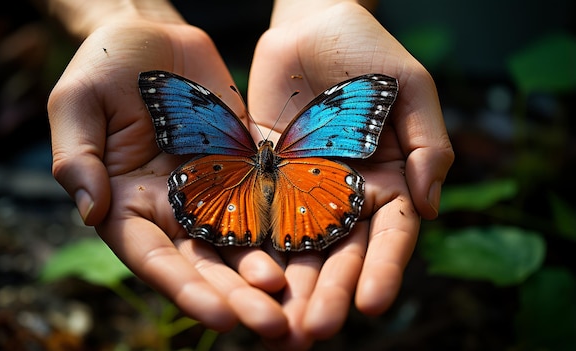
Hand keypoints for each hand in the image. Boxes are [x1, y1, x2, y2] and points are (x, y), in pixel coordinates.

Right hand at [47, 20, 289, 336]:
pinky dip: (285, 228)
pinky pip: (265, 200)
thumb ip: (76, 159)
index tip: (218, 316)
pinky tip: (314, 250)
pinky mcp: (242, 167)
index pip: (154, 258)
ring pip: (240, 242)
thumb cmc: (102, 65)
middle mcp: (171, 208)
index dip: (184, 288)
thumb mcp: (76, 104)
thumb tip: (91, 211)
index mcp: (126, 203)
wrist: (149, 33)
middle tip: (273, 327)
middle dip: (236, 296)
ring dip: (266, 275)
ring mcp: (210, 190)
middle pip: (204, 263)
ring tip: (297, 303)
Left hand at [247, 2, 453, 348]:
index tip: (372, 305)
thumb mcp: (410, 88)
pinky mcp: (264, 178)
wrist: (310, 24)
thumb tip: (431, 205)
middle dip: (328, 293)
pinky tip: (241, 281)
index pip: (389, 237)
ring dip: (287, 287)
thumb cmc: (368, 50)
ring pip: (296, 248)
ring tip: (277, 327)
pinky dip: (250, 250)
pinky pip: (256, 216)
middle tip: (312, 332)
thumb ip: (427, 144)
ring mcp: (302, 190)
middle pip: (339, 254)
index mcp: (386, 181)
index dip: (382, 270)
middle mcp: (344, 196)